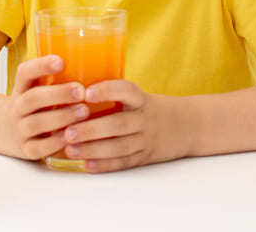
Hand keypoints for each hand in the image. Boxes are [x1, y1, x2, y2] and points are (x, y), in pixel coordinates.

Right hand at [0, 55, 89, 160]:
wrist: (0, 131)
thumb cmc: (31, 106)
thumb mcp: (35, 88)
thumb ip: (56, 78)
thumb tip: (96, 60)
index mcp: (22, 88)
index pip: (25, 73)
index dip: (41, 66)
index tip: (61, 61)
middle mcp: (18, 107)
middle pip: (33, 98)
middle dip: (58, 94)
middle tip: (81, 90)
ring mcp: (19, 129)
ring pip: (36, 123)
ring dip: (61, 117)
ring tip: (84, 111)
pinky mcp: (25, 150)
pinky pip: (37, 148)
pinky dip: (54, 143)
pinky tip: (70, 137)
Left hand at [60, 80, 185, 172]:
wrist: (187, 127)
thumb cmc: (150, 108)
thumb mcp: (138, 97)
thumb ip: (112, 96)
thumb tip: (72, 93)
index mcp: (141, 99)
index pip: (126, 90)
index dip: (107, 90)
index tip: (86, 92)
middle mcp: (145, 119)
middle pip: (118, 124)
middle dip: (91, 129)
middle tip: (68, 131)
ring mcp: (146, 140)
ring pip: (119, 147)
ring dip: (93, 149)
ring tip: (70, 149)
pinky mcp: (144, 157)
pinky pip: (124, 162)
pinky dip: (105, 165)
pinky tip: (87, 165)